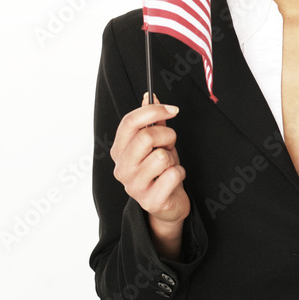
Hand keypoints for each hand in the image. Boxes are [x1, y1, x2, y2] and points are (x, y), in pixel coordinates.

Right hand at [110, 92, 188, 233]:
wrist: (168, 204)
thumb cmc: (161, 171)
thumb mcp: (156, 143)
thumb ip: (152, 121)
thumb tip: (149, 95)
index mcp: (119, 151)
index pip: (129, 122)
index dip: (153, 110)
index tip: (173, 109)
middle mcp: (121, 169)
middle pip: (145, 137)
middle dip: (167, 135)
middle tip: (171, 143)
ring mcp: (133, 186)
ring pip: (161, 156)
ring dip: (173, 158)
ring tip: (169, 166)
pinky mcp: (149, 201)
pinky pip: (173, 174)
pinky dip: (180, 173)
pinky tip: (173, 180)